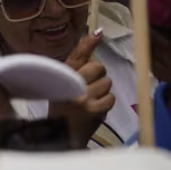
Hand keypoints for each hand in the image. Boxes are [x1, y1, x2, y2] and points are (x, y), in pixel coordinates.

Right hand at [48, 32, 113, 148]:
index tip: (98, 33)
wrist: (60, 135)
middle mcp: (69, 83)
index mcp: (60, 76)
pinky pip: (110, 98)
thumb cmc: (62, 108)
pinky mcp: (93, 109)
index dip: (88, 43)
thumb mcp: (62, 87)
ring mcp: (82, 96)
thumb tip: (93, 47)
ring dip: (103, 91)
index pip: (77, 56)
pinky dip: (106, 104)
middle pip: (98, 67)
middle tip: (89, 88)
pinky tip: (96, 109)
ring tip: (91, 101)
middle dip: (99, 76)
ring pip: (107, 82)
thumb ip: (77, 70)